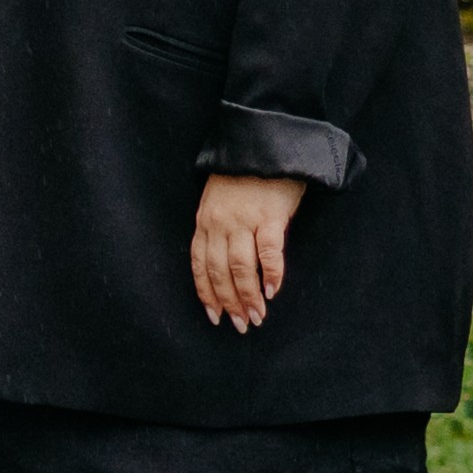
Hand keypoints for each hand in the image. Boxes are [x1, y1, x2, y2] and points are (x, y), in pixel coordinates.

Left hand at [191, 170, 304, 331]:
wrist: (266, 146)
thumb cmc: (245, 176)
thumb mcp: (220, 201)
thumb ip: (220, 229)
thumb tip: (227, 265)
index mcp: (204, 221)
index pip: (199, 264)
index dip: (206, 292)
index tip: (214, 315)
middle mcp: (219, 223)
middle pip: (218, 270)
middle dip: (228, 302)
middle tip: (241, 325)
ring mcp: (244, 219)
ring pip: (240, 266)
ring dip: (248, 296)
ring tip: (257, 317)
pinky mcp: (270, 215)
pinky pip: (268, 250)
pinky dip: (270, 273)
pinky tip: (272, 291)